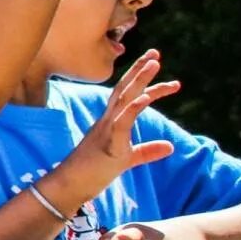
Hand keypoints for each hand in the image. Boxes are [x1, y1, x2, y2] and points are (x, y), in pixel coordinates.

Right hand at [45, 50, 177, 211]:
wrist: (69, 186)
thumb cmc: (94, 172)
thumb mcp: (127, 159)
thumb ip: (147, 151)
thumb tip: (171, 146)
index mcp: (110, 122)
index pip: (128, 95)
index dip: (142, 79)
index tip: (156, 64)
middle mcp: (107, 120)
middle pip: (125, 89)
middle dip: (140, 70)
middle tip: (155, 53)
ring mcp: (106, 130)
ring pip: (124, 99)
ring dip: (139, 80)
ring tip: (154, 64)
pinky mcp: (109, 144)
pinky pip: (122, 123)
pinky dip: (134, 109)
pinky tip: (145, 97)